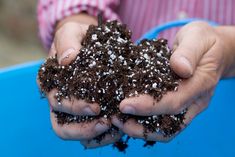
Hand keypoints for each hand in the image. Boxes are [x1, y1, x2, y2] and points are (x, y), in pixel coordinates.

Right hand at [37, 14, 121, 146]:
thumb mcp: (72, 31)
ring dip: (95, 136)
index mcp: (52, 83)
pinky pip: (93, 132)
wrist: (94, 41)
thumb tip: (66, 60)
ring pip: (77, 134)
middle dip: (83, 128)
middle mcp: (60, 99)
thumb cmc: (80, 37)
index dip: (74, 108)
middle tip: (106, 122)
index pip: (57, 102)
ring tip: (115, 129)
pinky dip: (104, 135)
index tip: (95, 107)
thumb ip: (66, 41)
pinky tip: (119, 130)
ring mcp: (75, 108)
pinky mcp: (91, 112)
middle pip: (62, 126)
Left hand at [112, 21, 234, 140]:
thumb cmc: (204, 41)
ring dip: (141, 129)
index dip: (148, 106)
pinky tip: (127, 115)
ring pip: (166, 129)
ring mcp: (189, 106)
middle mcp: (196, 101)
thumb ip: (188, 52)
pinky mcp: (181, 105)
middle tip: (115, 119)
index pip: (174, 102)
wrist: (215, 50)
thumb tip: (179, 68)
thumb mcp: (198, 38)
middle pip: (169, 125)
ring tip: (117, 120)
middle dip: (140, 127)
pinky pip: (163, 121)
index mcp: (201, 84)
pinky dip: (145, 123)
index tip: (124, 105)